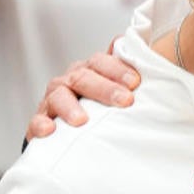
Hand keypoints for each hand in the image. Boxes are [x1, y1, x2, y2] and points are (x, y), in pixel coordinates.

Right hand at [26, 48, 140, 140]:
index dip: (118, 69)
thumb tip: (156, 63)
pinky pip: (37, 120)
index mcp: (90, 70)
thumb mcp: (117, 91)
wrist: (72, 131)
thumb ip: (131, 78)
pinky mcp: (40, 120)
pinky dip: (41, 124)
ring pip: (58, 96)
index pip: (101, 61)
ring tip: (82, 120)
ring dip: (70, 107)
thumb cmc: (101, 107)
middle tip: (124, 101)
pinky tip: (50, 130)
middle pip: (83, 77)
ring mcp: (53, 100)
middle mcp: (70, 80)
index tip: (135, 83)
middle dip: (104, 89)